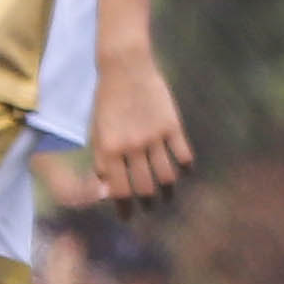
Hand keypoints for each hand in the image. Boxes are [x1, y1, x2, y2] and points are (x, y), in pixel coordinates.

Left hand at [88, 50, 194, 212]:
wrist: (124, 67)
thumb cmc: (107, 100)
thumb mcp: (97, 130)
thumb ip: (102, 159)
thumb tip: (108, 188)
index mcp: (108, 150)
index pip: (118, 190)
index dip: (123, 208)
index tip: (128, 217)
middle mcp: (131, 147)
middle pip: (145, 188)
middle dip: (148, 203)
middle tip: (150, 206)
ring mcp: (153, 137)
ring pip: (167, 176)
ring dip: (168, 190)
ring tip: (168, 194)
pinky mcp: (172, 125)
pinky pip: (184, 155)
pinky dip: (185, 167)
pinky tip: (184, 170)